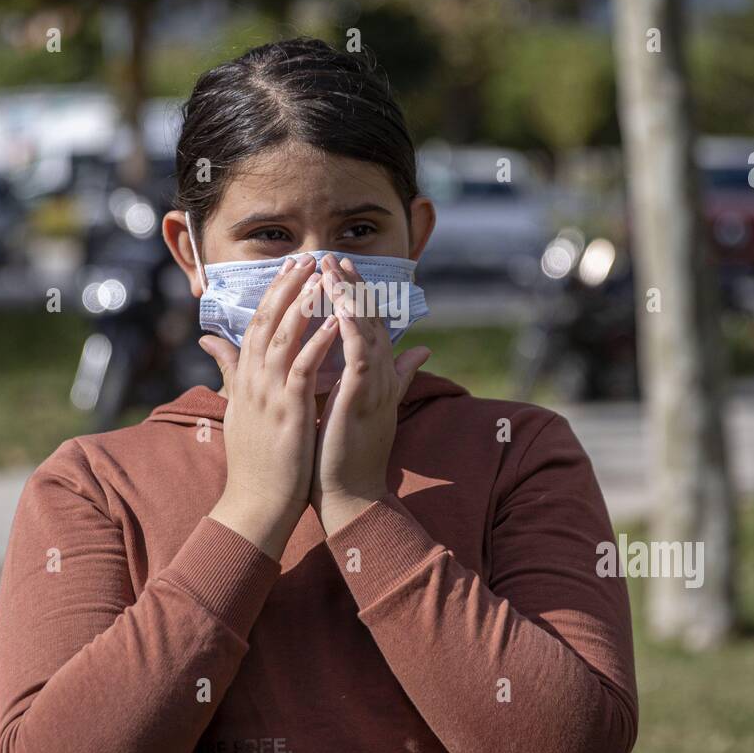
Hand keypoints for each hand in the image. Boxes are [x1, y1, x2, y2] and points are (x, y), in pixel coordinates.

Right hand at [199, 254, 341, 559]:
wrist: (256, 504)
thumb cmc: (254, 459)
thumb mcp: (238, 406)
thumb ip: (228, 368)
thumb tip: (208, 339)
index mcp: (245, 378)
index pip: (258, 324)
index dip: (274, 293)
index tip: (291, 267)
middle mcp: (253, 381)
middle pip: (268, 322)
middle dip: (288, 287)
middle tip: (307, 258)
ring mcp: (269, 395)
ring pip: (285, 338)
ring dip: (304, 305)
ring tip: (322, 277)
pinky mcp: (288, 412)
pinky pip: (304, 369)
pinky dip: (318, 343)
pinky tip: (335, 322)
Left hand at [311, 255, 430, 533]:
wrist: (349, 497)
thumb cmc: (349, 456)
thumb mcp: (371, 406)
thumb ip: (397, 377)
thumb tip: (422, 350)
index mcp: (378, 378)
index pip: (372, 327)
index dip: (359, 296)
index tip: (340, 269)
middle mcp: (381, 378)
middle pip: (371, 321)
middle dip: (353, 287)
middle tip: (333, 256)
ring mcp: (374, 387)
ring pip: (365, 331)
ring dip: (349, 297)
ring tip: (331, 268)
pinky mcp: (361, 398)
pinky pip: (358, 354)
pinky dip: (349, 327)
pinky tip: (335, 305)